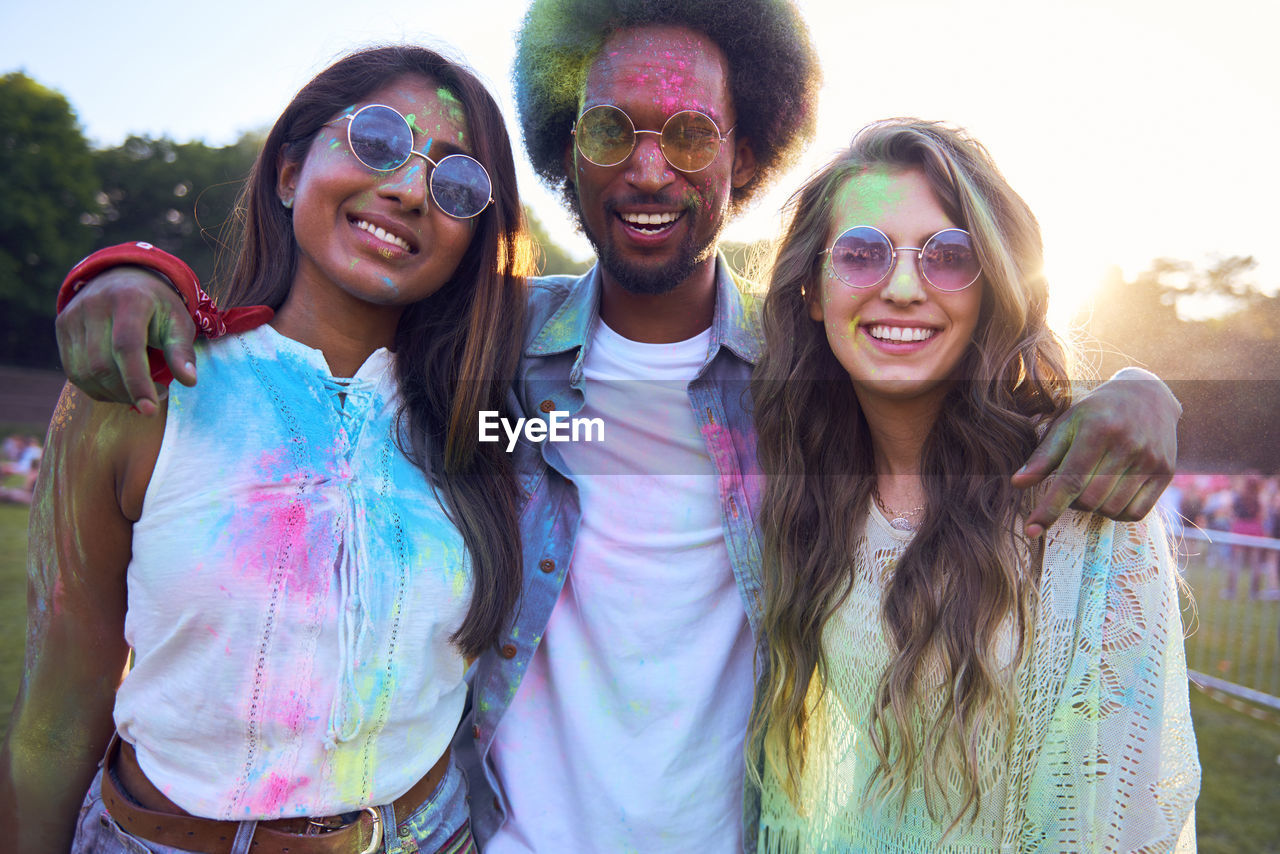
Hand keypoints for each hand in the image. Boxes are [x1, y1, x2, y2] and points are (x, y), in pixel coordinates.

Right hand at [54, 265, 197, 413]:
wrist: (123, 278)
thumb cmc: (157, 306)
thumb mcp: (178, 321)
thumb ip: (182, 351)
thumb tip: (189, 381)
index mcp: (129, 299)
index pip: (127, 347)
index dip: (137, 381)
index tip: (151, 409)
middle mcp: (95, 304)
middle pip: (102, 364)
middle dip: (127, 392)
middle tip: (153, 400)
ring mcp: (73, 315)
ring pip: (84, 372)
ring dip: (112, 394)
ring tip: (137, 394)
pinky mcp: (62, 326)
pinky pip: (73, 371)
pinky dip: (96, 389)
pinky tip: (118, 389)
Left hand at [1012, 368, 1178, 536]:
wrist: (1147, 395)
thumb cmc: (1097, 412)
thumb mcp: (1066, 424)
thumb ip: (1043, 456)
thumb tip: (1016, 484)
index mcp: (1098, 430)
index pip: (1069, 481)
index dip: (1048, 509)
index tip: (1031, 530)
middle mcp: (1127, 446)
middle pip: (1089, 500)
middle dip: (1071, 502)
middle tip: (1071, 485)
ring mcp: (1150, 461)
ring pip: (1111, 510)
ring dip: (1094, 508)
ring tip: (1092, 486)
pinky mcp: (1166, 473)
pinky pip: (1136, 513)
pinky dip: (1117, 513)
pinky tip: (1111, 494)